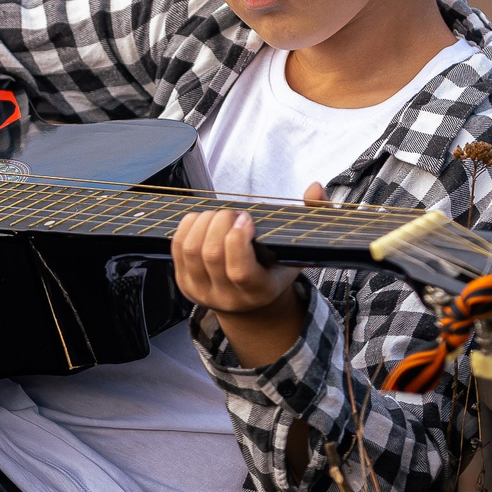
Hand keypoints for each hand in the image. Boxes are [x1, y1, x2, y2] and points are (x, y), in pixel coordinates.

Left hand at [171, 185, 325, 366]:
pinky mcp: (184, 284)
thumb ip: (313, 216)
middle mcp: (228, 297)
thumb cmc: (276, 270)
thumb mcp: (299, 248)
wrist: (251, 304)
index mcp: (259, 291)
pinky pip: (177, 249)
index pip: (239, 270)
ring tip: (220, 216)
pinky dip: (187, 226)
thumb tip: (315, 188)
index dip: (237, 239)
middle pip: (211, 254)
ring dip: (203, 222)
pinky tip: (203, 220)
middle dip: (221, 222)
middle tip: (235, 214)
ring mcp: (202, 292)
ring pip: (190, 250)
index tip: (246, 219)